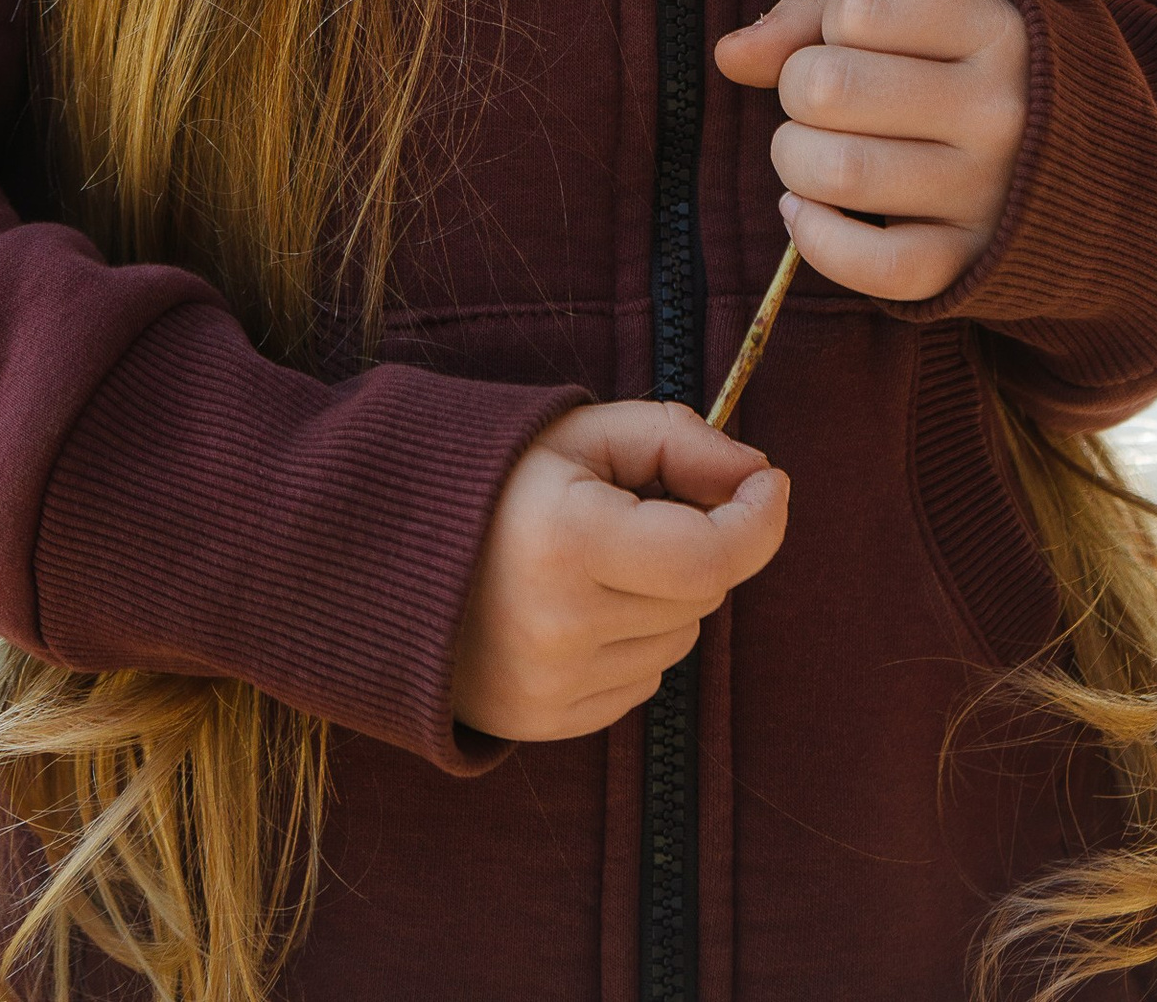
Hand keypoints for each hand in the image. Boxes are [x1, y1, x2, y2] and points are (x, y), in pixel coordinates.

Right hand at [451, 399, 786, 744]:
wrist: (388, 557)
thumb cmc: (495, 479)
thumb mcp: (580, 431)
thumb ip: (678, 439)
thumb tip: (757, 474)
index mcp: (568, 542)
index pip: (709, 557)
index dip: (757, 520)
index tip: (768, 481)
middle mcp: (561, 627)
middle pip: (700, 594)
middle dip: (696, 543)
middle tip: (642, 507)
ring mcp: (551, 687)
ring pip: (679, 640)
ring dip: (663, 595)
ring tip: (594, 558)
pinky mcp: (544, 723)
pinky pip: (642, 681)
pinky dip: (633, 639)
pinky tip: (578, 604)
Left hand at [713, 0, 1028, 302]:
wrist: (1086, 167)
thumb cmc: (968, 67)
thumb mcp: (917, 13)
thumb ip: (816, 15)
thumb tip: (730, 54)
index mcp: (995, 27)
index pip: (863, 7)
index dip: (830, 22)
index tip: (852, 39)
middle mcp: (1000, 109)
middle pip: (831, 89)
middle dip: (797, 92)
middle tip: (819, 102)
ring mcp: (990, 192)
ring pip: (840, 173)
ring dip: (795, 160)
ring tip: (811, 152)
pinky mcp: (970, 261)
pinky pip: (870, 264)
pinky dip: (815, 238)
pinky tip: (805, 211)